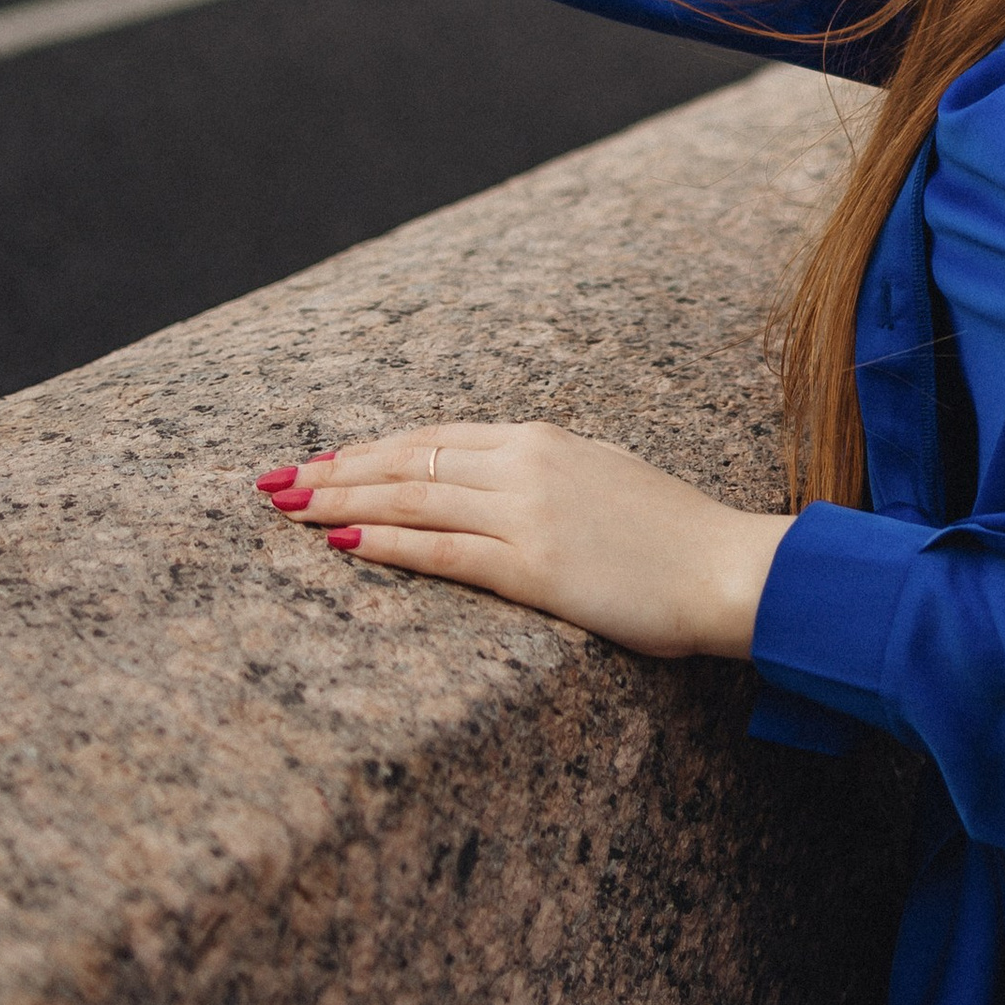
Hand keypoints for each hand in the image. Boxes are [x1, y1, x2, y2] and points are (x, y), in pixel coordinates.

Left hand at [256, 426, 789, 662]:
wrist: (729, 568)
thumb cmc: (676, 537)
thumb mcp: (606, 480)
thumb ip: (550, 476)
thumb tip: (498, 484)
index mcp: (543, 440)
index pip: (435, 435)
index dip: (372, 447)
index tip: (325, 459)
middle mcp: (526, 464)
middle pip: (408, 458)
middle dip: (335, 469)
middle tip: (275, 480)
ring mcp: (526, 513)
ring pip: (412, 495)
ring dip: (341, 500)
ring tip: (288, 507)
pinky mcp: (532, 566)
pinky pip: (442, 549)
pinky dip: (388, 542)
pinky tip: (344, 544)